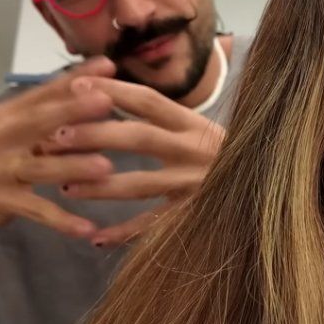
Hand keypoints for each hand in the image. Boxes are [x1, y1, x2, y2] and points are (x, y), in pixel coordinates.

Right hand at [0, 57, 120, 238]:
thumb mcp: (18, 132)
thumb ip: (52, 114)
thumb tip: (99, 90)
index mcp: (6, 114)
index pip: (44, 91)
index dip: (74, 78)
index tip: (108, 64)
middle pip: (38, 122)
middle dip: (72, 110)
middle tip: (107, 102)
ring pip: (39, 167)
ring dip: (72, 167)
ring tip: (106, 167)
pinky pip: (34, 210)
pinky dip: (60, 220)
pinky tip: (87, 229)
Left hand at [40, 77, 224, 245]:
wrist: (268, 187)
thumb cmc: (225, 158)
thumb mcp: (201, 132)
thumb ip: (164, 120)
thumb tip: (111, 95)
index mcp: (194, 124)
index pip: (148, 101)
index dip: (112, 91)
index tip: (75, 86)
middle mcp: (195, 151)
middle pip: (139, 137)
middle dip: (95, 135)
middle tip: (55, 136)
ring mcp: (195, 185)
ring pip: (141, 185)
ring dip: (100, 187)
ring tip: (65, 188)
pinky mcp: (197, 216)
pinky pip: (155, 226)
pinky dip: (125, 233)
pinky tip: (95, 237)